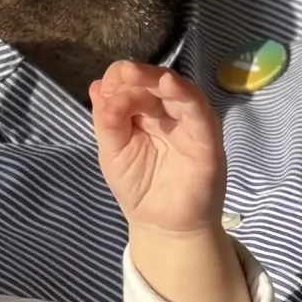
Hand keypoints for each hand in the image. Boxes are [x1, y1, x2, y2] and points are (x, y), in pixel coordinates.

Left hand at [89, 63, 228, 235]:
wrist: (164, 227)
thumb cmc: (138, 188)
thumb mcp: (113, 153)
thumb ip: (107, 121)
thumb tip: (95, 86)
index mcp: (143, 113)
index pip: (132, 86)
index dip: (118, 82)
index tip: (104, 90)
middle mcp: (167, 112)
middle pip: (153, 81)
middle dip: (135, 75)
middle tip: (122, 74)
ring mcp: (188, 121)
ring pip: (176, 88)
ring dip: (156, 77)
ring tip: (136, 74)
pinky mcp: (206, 135)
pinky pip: (197, 108)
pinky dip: (184, 93)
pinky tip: (168, 84)